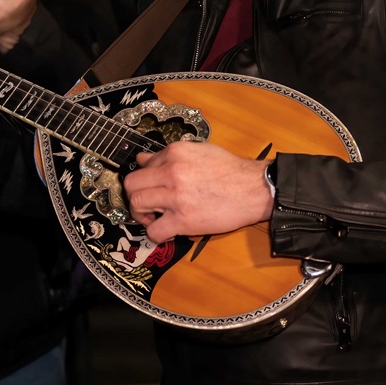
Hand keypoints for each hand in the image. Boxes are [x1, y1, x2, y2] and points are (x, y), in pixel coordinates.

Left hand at [123, 140, 273, 243]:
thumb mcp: (199, 150)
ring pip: (137, 204)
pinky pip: (155, 230)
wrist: (253, 188)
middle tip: (145, 203)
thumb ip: (169, 155)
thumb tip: (144, 158)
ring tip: (152, 216)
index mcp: (175, 152)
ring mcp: (176, 196)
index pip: (143, 164)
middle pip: (132, 184)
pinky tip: (164, 230)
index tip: (152, 186)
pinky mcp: (184, 219)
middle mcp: (172, 171)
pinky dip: (155, 234)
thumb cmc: (230, 170)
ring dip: (141, 213)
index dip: (146, 177)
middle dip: (134, 195)